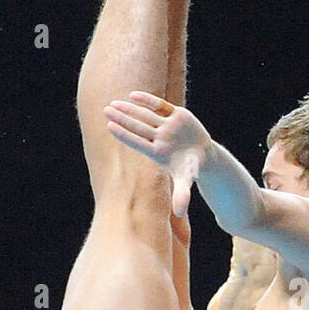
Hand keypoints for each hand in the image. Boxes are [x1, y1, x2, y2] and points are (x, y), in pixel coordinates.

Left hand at [105, 91, 210, 216]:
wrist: (202, 155)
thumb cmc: (190, 169)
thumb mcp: (186, 180)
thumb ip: (182, 195)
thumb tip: (179, 213)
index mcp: (157, 152)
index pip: (137, 142)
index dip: (124, 134)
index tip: (110, 126)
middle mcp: (159, 137)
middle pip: (137, 127)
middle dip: (122, 118)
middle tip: (106, 111)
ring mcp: (166, 125)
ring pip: (145, 115)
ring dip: (129, 109)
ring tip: (113, 103)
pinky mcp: (176, 114)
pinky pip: (159, 105)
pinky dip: (147, 100)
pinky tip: (133, 95)